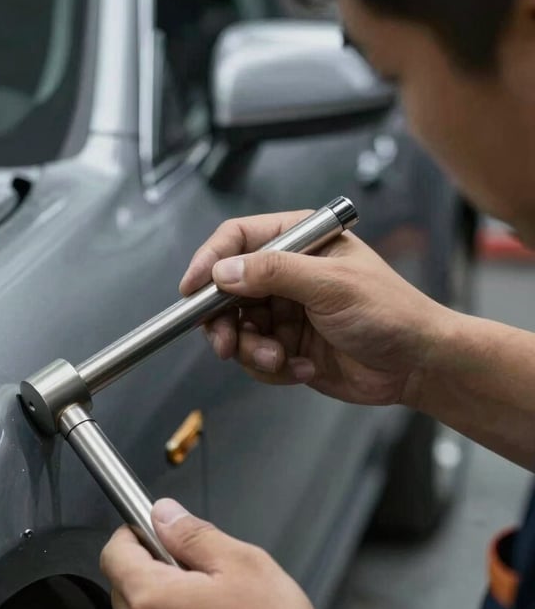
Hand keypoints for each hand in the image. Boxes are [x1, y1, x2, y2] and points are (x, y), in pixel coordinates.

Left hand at [101, 499, 357, 608]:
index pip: (114, 551)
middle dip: (153, 568)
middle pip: (124, 584)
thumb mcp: (241, 562)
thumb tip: (163, 513)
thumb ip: (192, 533)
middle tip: (198, 571)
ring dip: (162, 605)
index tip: (159, 532)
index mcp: (151, 599)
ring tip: (210, 608)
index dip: (135, 533)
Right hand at [180, 210, 449, 407]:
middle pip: (227, 289)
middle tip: (226, 344)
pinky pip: (256, 356)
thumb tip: (223, 271)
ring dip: (253, 350)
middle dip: (224, 321)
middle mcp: (287, 273)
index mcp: (299, 241)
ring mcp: (285, 310)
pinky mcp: (286, 343)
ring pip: (237, 328)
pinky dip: (272, 367)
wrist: (416, 366)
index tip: (191, 290)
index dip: (209, 261)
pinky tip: (302, 369)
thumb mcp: (331, 285)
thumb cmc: (391, 312)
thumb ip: (274, 273)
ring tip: (279, 359)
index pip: (237, 239)